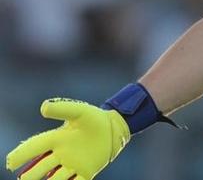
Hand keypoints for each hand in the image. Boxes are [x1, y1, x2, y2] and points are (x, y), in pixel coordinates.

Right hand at [6, 99, 129, 179]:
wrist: (114, 128)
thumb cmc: (94, 119)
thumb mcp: (79, 111)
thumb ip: (63, 108)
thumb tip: (43, 107)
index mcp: (57, 138)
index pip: (35, 147)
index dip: (21, 155)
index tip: (11, 163)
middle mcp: (61, 154)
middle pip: (40, 168)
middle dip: (30, 175)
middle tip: (24, 179)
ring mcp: (72, 165)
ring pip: (54, 179)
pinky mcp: (85, 172)